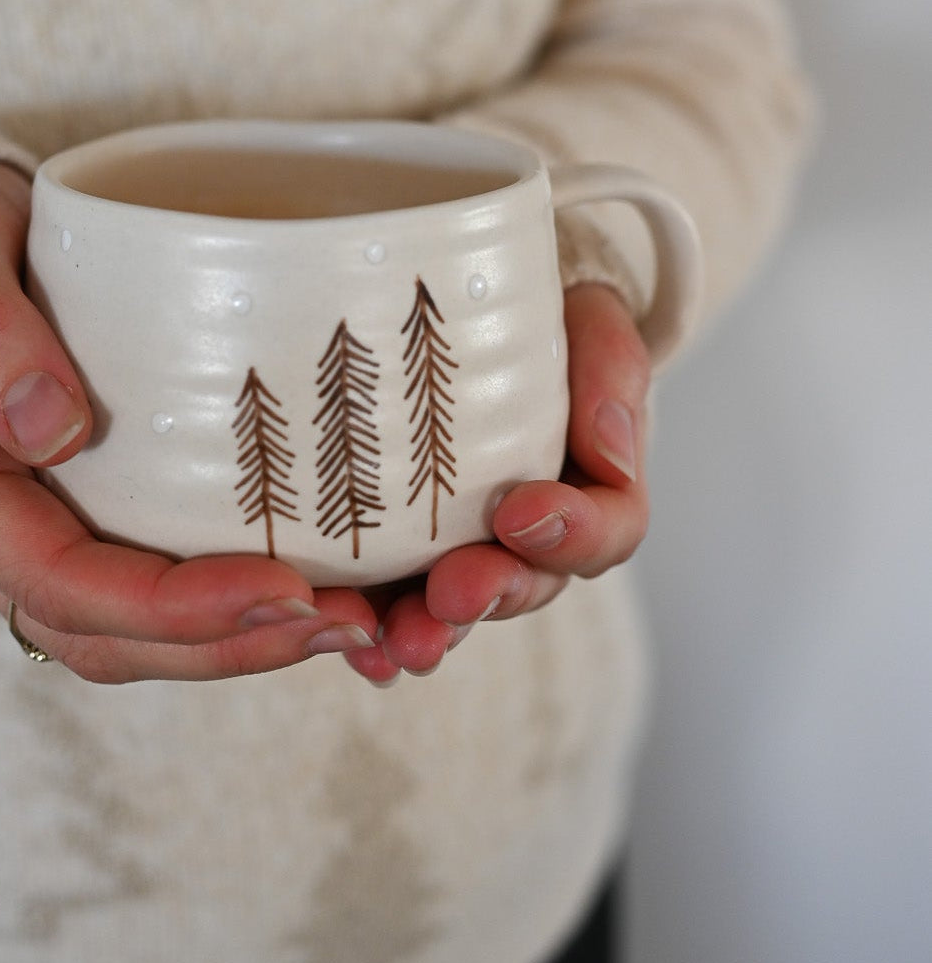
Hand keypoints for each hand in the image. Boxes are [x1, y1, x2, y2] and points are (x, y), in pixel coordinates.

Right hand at [0, 160, 378, 681]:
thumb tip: (52, 427)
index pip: (50, 578)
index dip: (165, 605)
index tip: (281, 587)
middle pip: (97, 633)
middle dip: (223, 643)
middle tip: (344, 625)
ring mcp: (24, 528)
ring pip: (125, 634)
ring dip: (235, 643)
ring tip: (348, 625)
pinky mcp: (74, 513)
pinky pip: (142, 590)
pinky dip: (222, 606)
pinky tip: (306, 587)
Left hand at [341, 282, 650, 684]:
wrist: (467, 316)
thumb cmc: (540, 322)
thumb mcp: (588, 323)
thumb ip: (610, 371)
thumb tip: (610, 452)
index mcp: (590, 489)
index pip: (604, 529)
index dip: (571, 533)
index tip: (521, 513)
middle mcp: (527, 538)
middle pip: (524, 585)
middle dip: (489, 594)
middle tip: (452, 593)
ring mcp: (460, 553)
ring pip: (454, 611)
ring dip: (428, 630)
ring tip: (394, 641)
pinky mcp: (395, 556)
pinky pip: (387, 604)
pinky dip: (370, 630)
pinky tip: (352, 646)